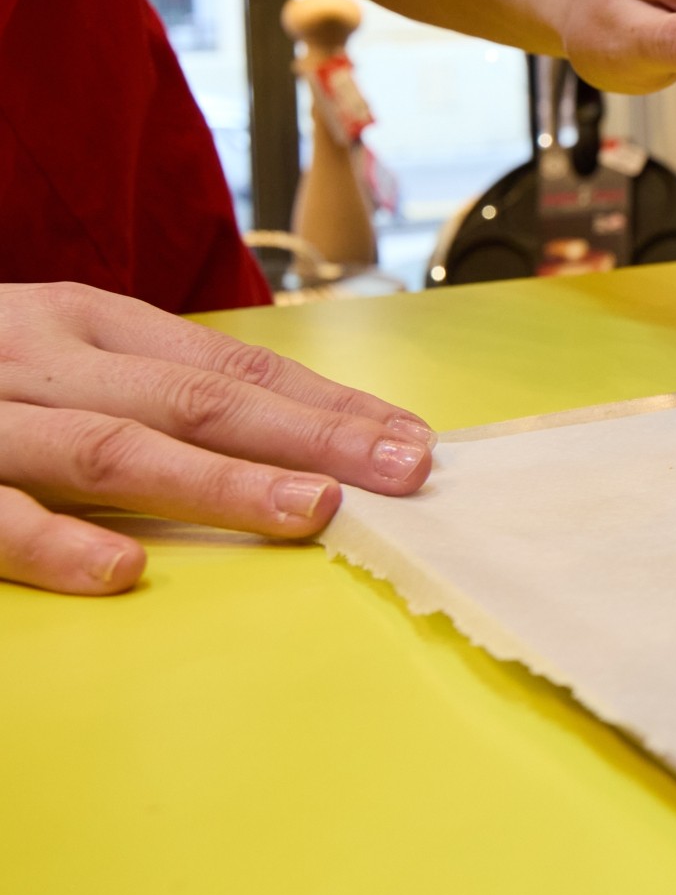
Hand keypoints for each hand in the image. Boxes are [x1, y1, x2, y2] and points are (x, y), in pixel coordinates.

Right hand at [0, 284, 436, 594]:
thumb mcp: (62, 351)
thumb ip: (153, 385)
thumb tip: (298, 434)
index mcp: (88, 323)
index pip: (233, 364)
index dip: (328, 402)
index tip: (413, 442)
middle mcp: (42, 357)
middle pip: (195, 397)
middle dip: (308, 435)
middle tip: (396, 472)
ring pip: (110, 450)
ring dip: (216, 483)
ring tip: (309, 510)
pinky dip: (55, 544)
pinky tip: (123, 572)